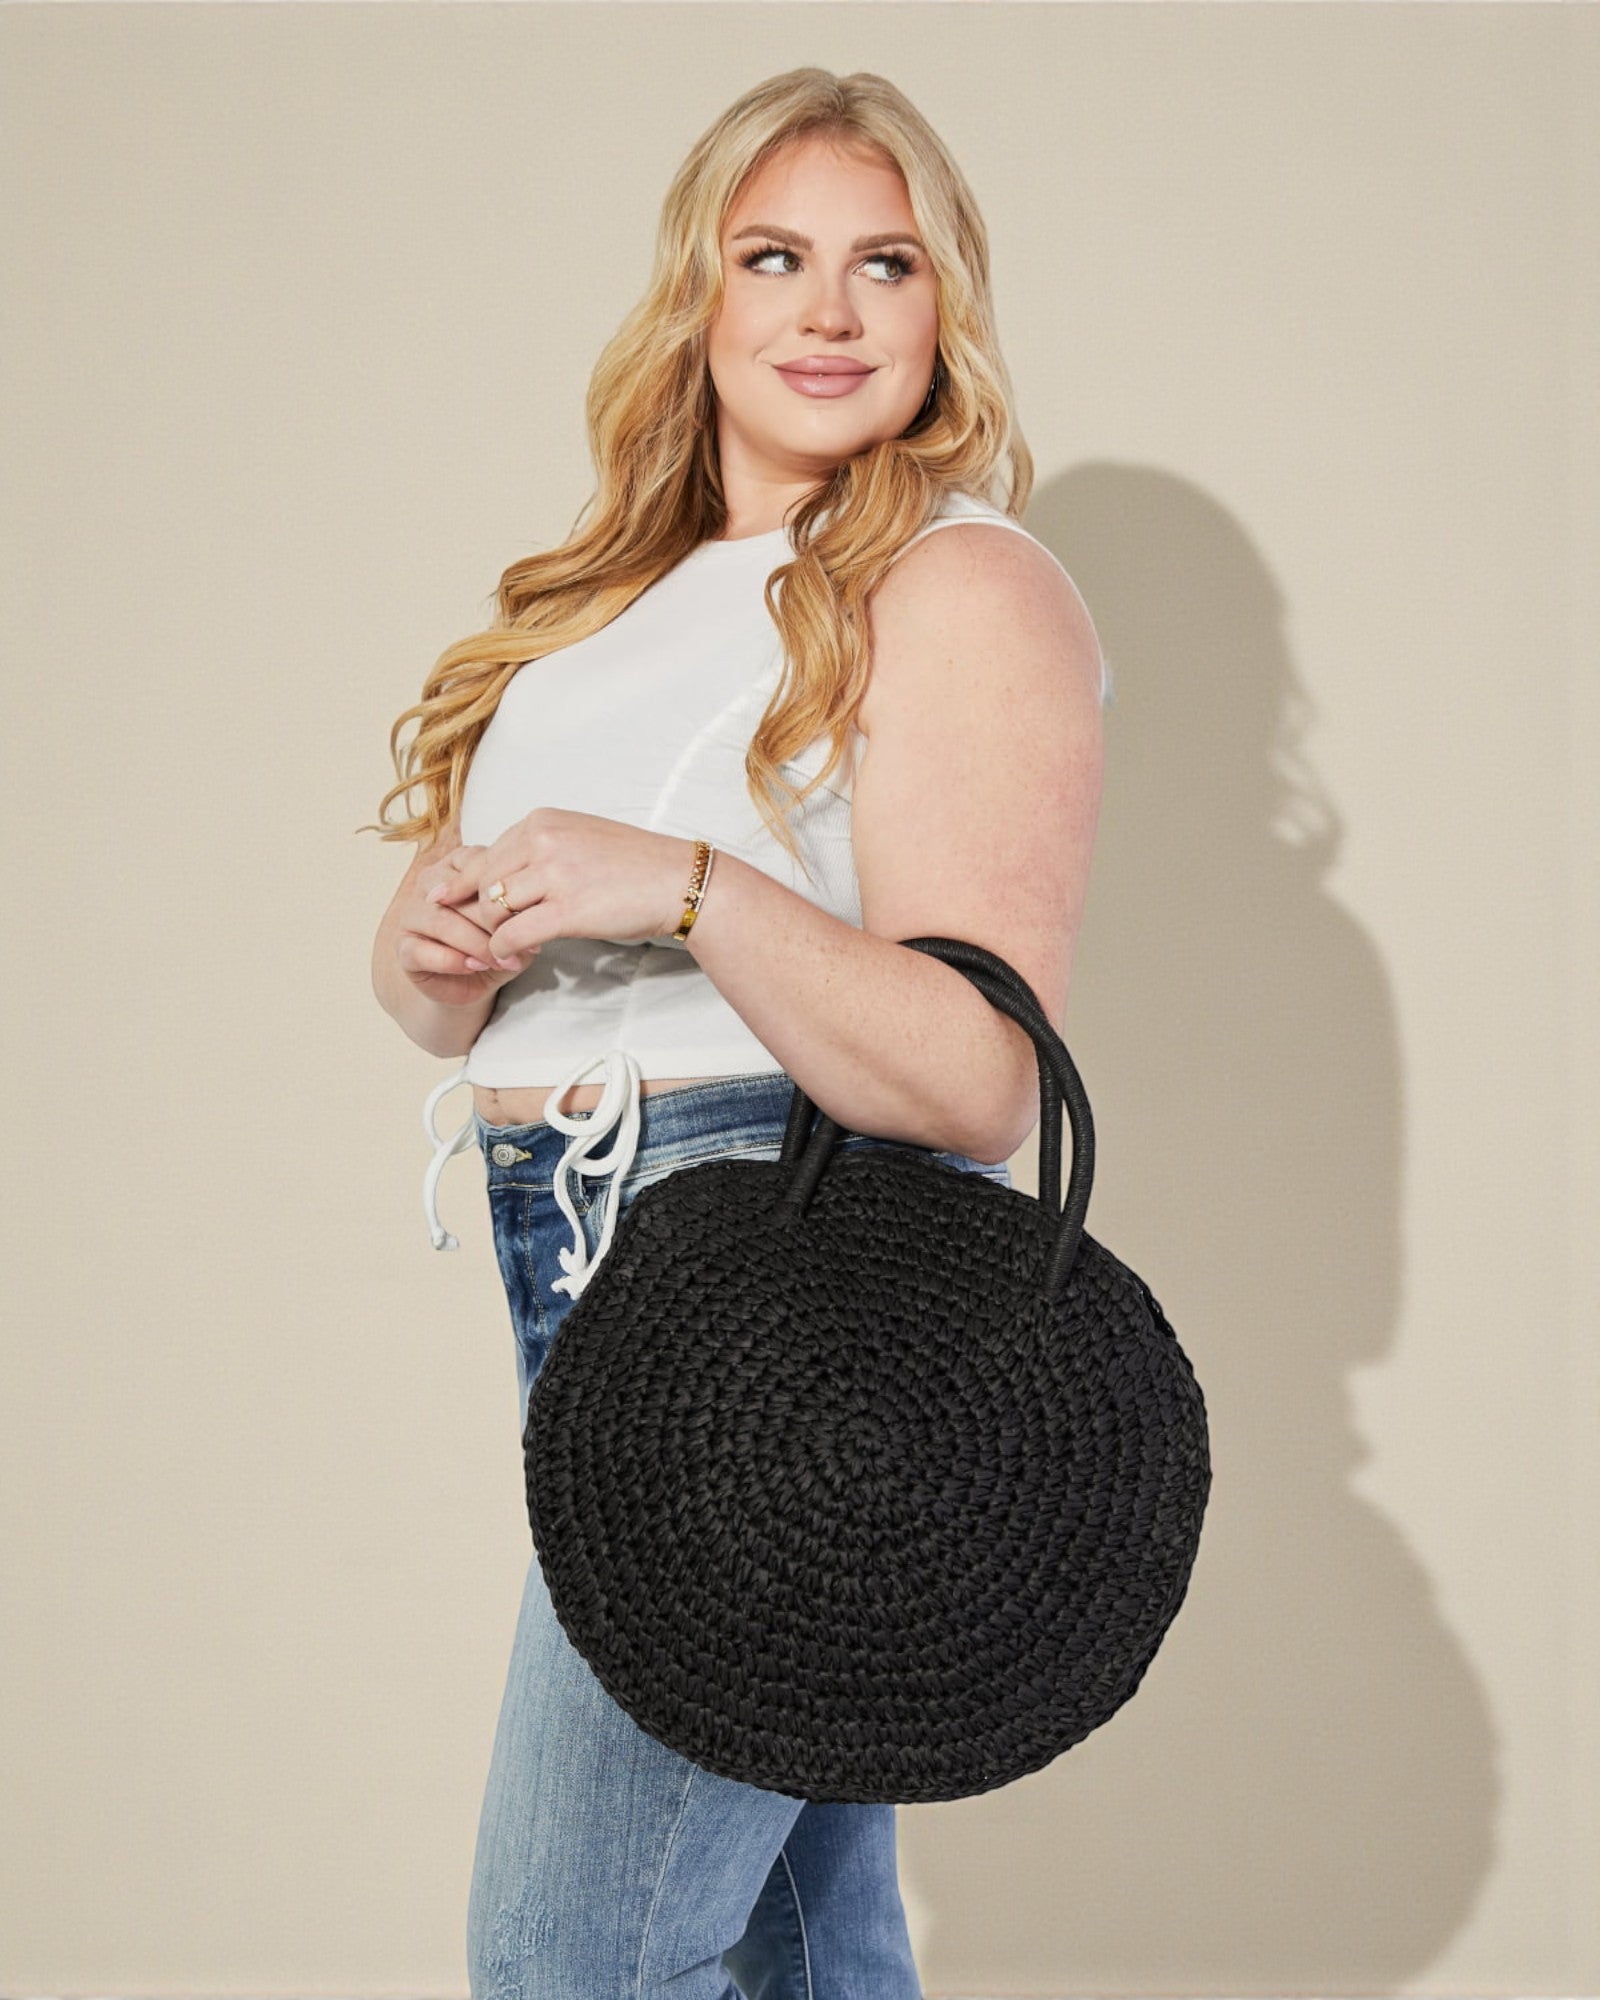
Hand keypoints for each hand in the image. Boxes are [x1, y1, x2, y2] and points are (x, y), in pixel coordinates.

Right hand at [394, 842, 538, 1003]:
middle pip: (457, 894)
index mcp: (457, 866)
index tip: (529, 918)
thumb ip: (517, 912)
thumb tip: (527, 914)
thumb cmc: (496, 944)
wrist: (476, 983)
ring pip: (441, 922)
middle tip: (516, 945)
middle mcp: (430, 884)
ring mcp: (412, 914)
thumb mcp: (514, 924)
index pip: (475, 866)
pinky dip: (451, 961)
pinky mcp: (404, 947)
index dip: (501, 893)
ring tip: (500, 960)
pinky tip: (474, 967)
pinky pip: (421, 950)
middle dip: (491, 923)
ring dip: (475, 944)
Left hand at [429, 809, 695, 962]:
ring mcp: (554, 874)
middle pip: (481, 880)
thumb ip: (540, 847)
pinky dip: (504, 950)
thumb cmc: (634, 864)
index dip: (466, 883)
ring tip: (502, 948)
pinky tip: (511, 958)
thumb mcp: (580, 837)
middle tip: (475, 934)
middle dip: (473, 911)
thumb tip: (501, 871)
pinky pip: (513, 934)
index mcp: (542, 821)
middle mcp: (543, 841)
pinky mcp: (567, 910)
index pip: (485, 854)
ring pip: (492, 907)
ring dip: (490, 933)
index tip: (447, 900)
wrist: (677, 881)